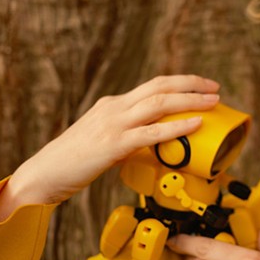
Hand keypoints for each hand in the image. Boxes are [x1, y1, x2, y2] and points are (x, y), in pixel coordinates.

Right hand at [0, 75, 220, 221]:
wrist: (44, 175)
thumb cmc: (73, 163)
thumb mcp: (102, 140)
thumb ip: (126, 137)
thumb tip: (152, 145)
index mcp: (112, 105)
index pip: (152, 86)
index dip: (179, 83)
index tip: (201, 86)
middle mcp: (114, 108)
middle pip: (159, 86)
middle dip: (191, 84)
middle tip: (215, 88)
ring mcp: (113, 125)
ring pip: (159, 104)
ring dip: (190, 100)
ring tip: (212, 102)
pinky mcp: (113, 145)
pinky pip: (151, 133)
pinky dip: (176, 127)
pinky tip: (195, 125)